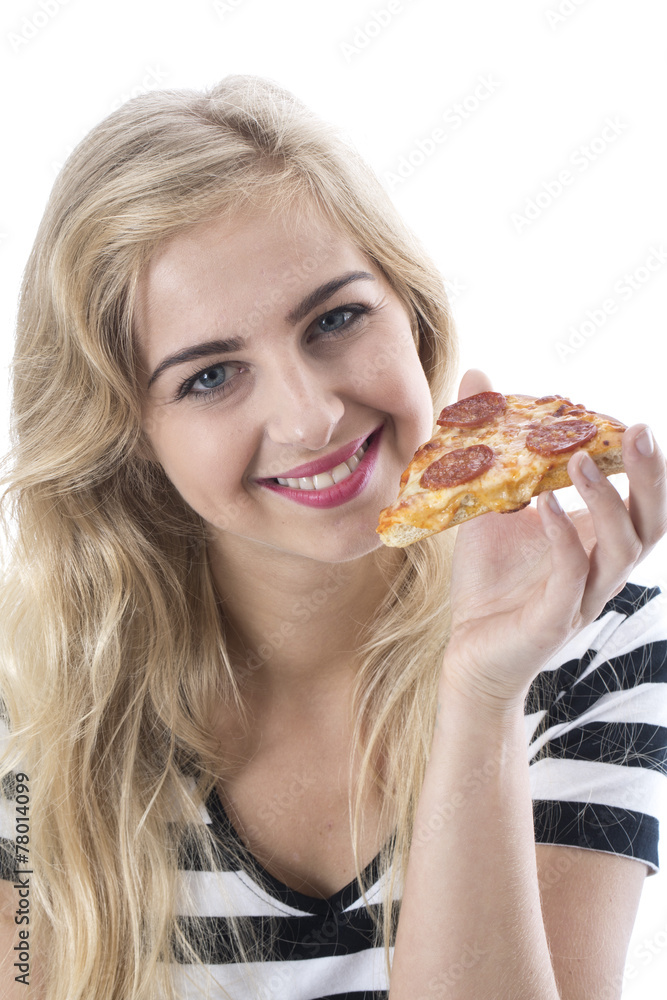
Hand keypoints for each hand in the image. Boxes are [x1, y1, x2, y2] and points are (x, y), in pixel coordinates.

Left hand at [441, 370, 666, 709]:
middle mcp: (601, 569)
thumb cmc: (488, 582)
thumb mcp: (488, 505)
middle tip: (637, 432)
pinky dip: (564, 538)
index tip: (629, 424)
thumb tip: (478, 378)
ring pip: (620, 549)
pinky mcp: (554, 621)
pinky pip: (571, 577)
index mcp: (597, 543)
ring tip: (578, 460)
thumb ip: (489, 449)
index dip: (644, 467)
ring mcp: (583, 597)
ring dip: (606, 501)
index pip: (641, 502)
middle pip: (651, 523)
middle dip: (650, 477)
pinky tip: (547, 508)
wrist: (468, 654)